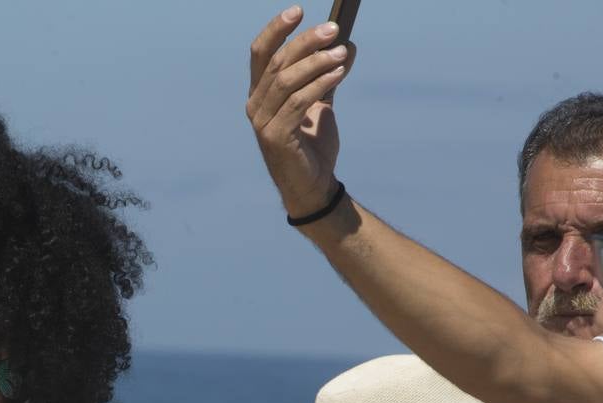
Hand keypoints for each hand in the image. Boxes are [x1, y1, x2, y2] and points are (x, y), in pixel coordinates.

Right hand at [246, 6, 355, 217]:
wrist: (313, 185)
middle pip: (277, 62)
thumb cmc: (312, 146)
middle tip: (333, 30)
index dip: (276, 30)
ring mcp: (262, 123)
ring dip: (317, 62)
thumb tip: (346, 44)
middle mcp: (255, 105)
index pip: (260, 54)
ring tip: (342, 54)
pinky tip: (339, 73)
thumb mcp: (321, 103)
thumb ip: (327, 76)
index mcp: (260, 94)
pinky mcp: (275, 137)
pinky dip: (320, 83)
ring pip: (287, 80)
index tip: (298, 11)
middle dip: (306, 42)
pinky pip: (299, 101)